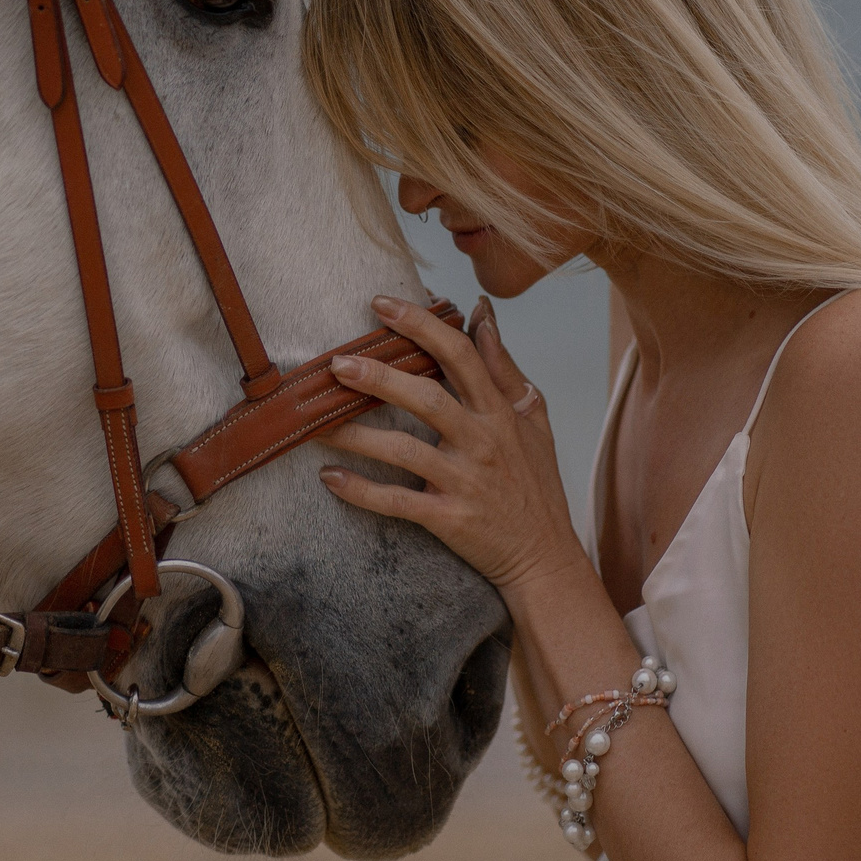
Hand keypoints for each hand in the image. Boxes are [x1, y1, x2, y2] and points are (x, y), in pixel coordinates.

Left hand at [319, 295, 590, 599]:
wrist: (544, 555)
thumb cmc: (535, 483)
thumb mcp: (532, 417)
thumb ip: (504, 365)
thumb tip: (482, 313)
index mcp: (499, 412)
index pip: (460, 355)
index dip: (421, 325)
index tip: (382, 304)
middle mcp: (482, 442)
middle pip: (426, 399)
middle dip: (379, 377)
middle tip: (337, 363)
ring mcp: (464, 482)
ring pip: (403, 451)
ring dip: (356, 435)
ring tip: (316, 422)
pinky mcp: (449, 519)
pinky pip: (398, 502)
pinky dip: (361, 491)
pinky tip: (330, 477)